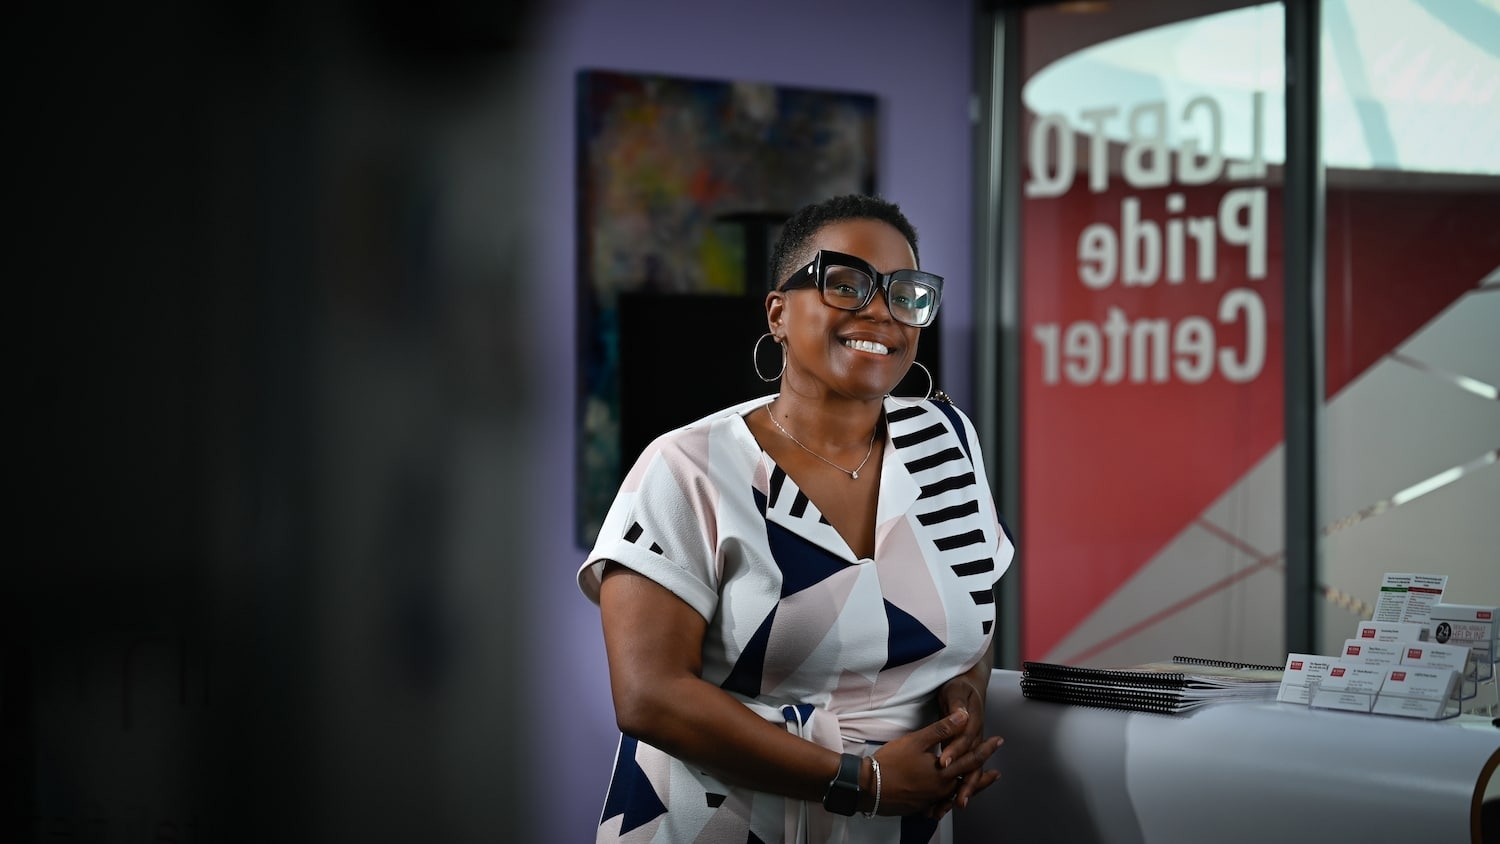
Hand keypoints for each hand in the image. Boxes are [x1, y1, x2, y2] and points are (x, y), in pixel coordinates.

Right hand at [863, 709, 1002, 817]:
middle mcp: (941, 790)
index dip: (986, 749)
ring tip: (975, 786)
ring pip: (955, 794)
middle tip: (996, 774)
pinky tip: (947, 799)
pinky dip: (949, 801)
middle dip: (983, 776)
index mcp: (944, 773)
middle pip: (968, 782)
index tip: (998, 742)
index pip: (971, 759)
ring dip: (968, 789)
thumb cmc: (890, 762)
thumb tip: (963, 716)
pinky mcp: (920, 806)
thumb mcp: (916, 740)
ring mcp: (931, 800)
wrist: (868, 787)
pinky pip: (940, 805)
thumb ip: (942, 729)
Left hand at [931, 676, 1001, 815]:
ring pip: (970, 774)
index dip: (954, 752)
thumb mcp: (956, 691)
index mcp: (972, 724)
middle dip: (965, 784)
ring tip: (953, 808)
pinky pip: (964, 773)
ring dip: (963, 792)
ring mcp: (971, 748)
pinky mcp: (965, 753)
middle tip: (957, 801)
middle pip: (972, 766)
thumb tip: (961, 713)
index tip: (943, 762)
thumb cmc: (960, 689)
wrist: (969, 688)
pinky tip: (945, 803)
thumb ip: (957, 704)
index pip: (963, 741)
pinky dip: (957, 789)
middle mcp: (974, 739)